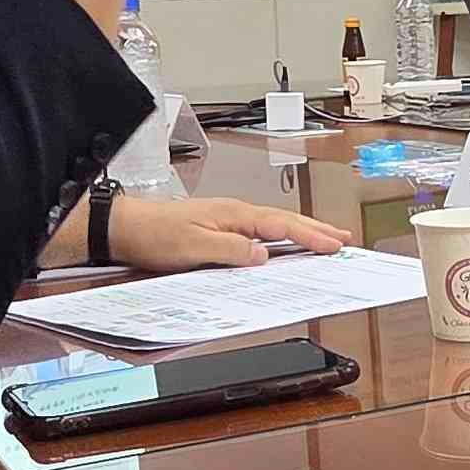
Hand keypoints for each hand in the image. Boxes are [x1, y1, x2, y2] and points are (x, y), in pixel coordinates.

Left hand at [108, 195, 349, 272]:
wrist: (125, 227)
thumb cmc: (155, 235)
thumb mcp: (193, 247)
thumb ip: (231, 251)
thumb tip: (263, 256)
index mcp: (234, 215)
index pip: (281, 226)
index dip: (311, 236)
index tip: (335, 245)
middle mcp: (234, 214)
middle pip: (284, 221)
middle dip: (316, 230)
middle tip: (343, 239)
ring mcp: (227, 220)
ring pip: (274, 226)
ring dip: (301, 233)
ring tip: (324, 240)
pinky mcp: (218, 229)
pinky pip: (258, 233)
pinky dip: (278, 238)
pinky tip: (282, 246)